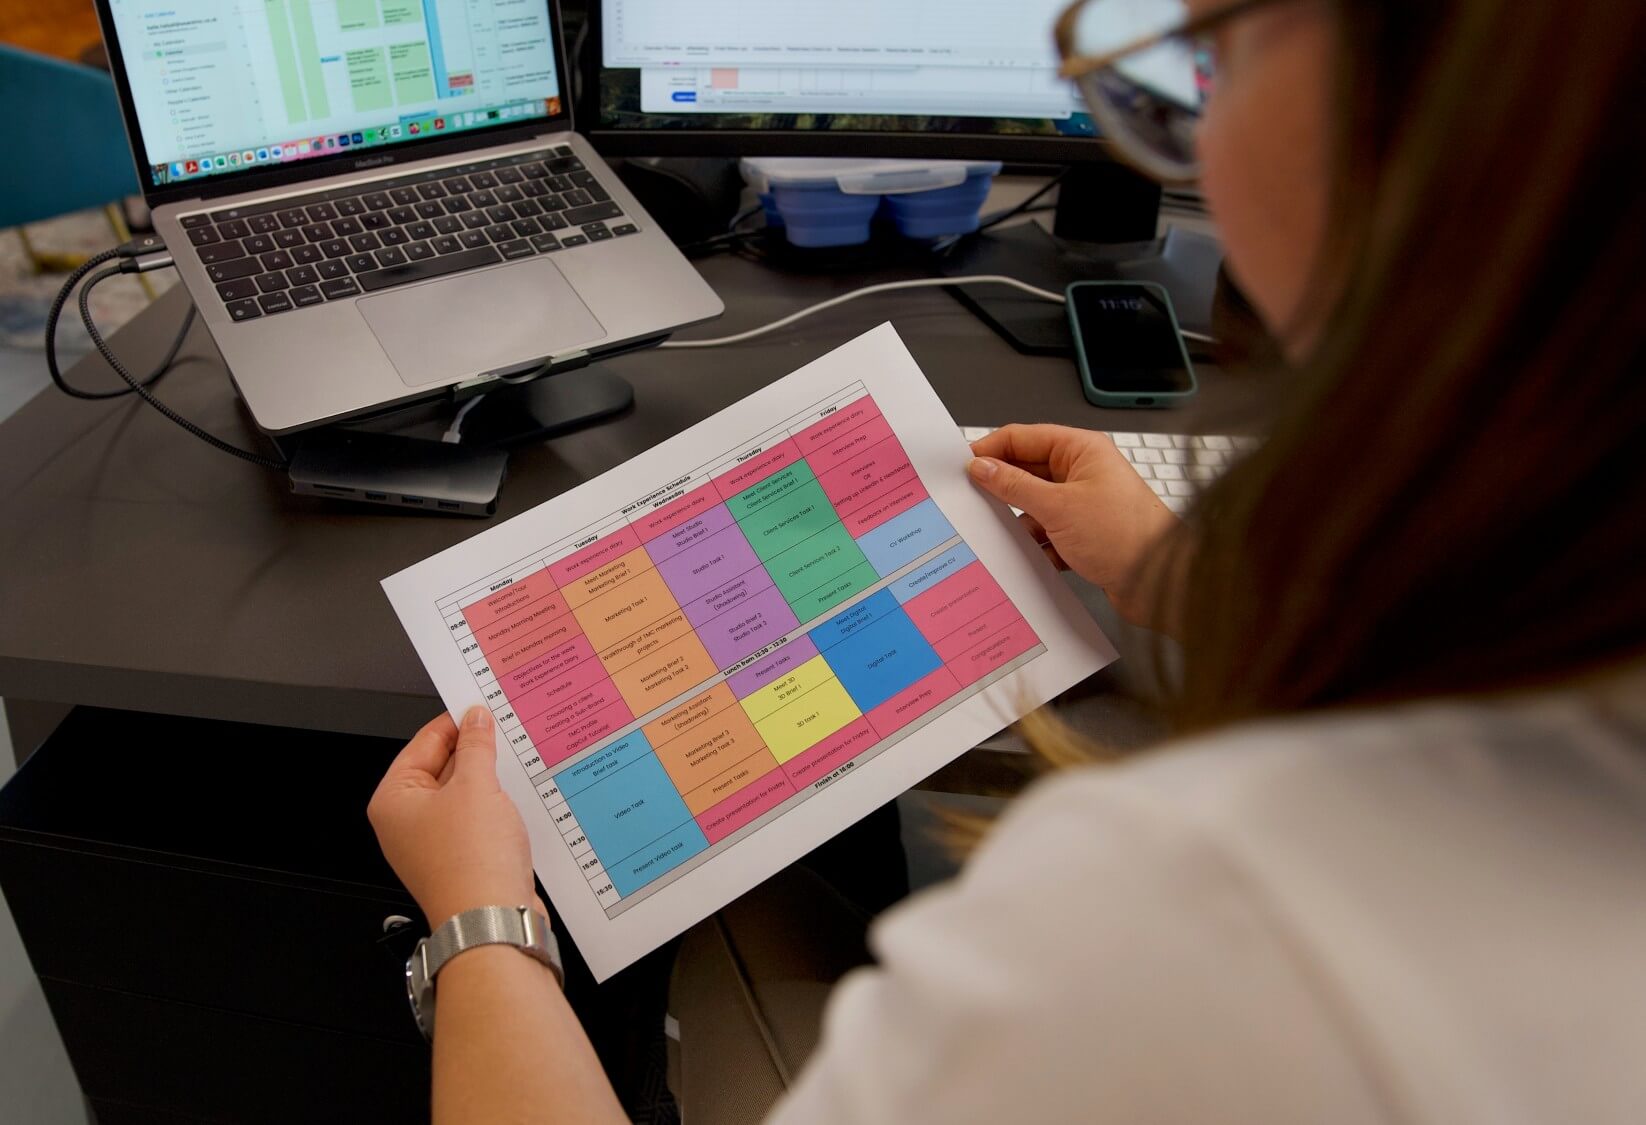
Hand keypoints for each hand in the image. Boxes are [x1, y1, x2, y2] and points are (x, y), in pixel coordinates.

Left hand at [368, 708, 538, 929]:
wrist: (492, 920)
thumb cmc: (471, 861)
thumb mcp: (475, 786)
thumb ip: (476, 746)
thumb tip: (475, 719)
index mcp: (393, 800)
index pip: (423, 743)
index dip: (455, 721)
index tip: (482, 706)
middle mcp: (406, 822)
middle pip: (441, 768)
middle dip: (474, 750)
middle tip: (505, 728)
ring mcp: (432, 843)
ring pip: (462, 795)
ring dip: (488, 779)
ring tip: (517, 759)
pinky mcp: (460, 858)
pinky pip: (476, 819)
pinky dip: (495, 805)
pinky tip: (519, 795)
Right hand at [967, 424, 1181, 628]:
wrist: (1162, 583)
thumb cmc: (1126, 536)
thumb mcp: (1058, 507)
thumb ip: (1014, 485)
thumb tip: (982, 468)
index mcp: (1081, 450)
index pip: (1024, 437)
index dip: (991, 449)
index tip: (962, 466)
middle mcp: (1084, 472)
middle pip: (1028, 470)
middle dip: (1002, 487)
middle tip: (970, 501)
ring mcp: (1084, 504)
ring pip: (1035, 505)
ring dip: (1019, 520)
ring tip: (998, 534)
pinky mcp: (1085, 535)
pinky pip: (1047, 532)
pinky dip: (1036, 544)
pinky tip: (1026, 556)